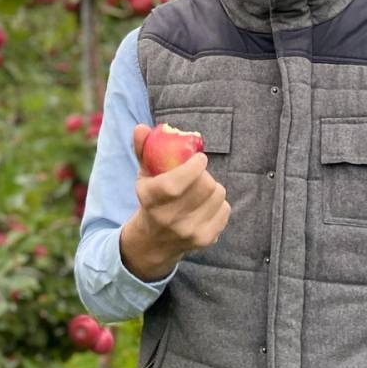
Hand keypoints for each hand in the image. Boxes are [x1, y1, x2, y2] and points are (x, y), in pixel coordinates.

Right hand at [119, 123, 230, 280]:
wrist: (154, 241)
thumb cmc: (151, 198)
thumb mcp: (143, 175)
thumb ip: (143, 148)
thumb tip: (142, 127)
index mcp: (150, 200)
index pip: (176, 184)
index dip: (194, 167)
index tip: (199, 158)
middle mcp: (169, 219)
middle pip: (204, 186)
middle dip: (205, 173)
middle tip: (199, 172)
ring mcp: (189, 231)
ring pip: (217, 195)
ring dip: (212, 185)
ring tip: (201, 187)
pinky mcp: (205, 239)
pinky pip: (225, 209)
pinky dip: (219, 202)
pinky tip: (206, 203)